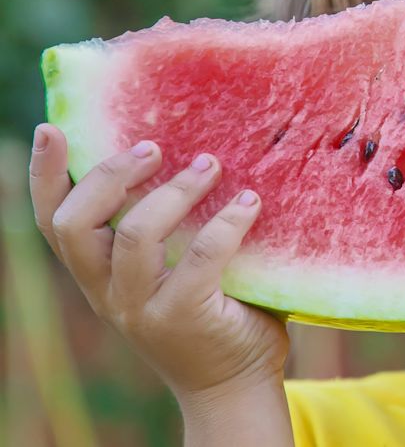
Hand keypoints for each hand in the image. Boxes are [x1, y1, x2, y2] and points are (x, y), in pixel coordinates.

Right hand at [28, 124, 289, 402]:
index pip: (54, 223)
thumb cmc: (212, 312)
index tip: (49, 129)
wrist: (234, 385)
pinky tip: (250, 202)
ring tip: (210, 164)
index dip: (44, 176)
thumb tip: (195, 146)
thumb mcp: (171, 269)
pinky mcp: (184, 316)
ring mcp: (142, 308)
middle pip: (77, 224)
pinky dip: (228, 220)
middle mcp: (108, 293)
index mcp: (98, 276)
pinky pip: (202, 254)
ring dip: (174, 190)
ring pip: (134, 235)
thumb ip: (165, 227)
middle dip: (111, 175)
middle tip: (154, 147)